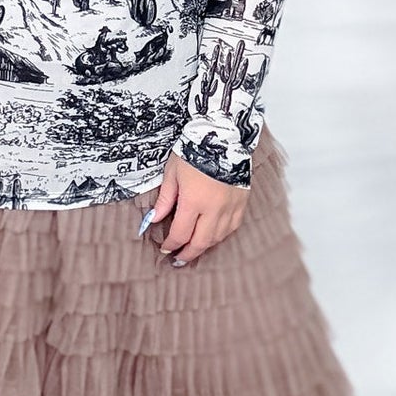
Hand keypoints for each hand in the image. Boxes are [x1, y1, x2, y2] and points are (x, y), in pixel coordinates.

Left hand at [140, 150, 247, 266]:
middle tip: (179, 260)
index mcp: (193, 201)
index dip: (171, 244)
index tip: (165, 248)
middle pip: (200, 242)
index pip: (180, 233)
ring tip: (194, 249)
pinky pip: (232, 227)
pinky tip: (213, 236)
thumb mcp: (172, 173)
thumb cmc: (194, 150)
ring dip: (204, 246)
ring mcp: (230, 207)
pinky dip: (221, 235)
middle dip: (188, 253)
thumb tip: (153, 219)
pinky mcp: (241, 202)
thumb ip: (165, 199)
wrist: (223, 135)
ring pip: (217, 237)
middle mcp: (213, 208)